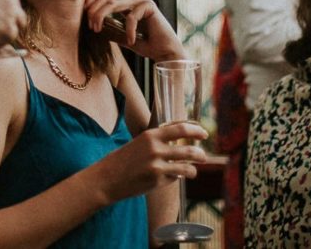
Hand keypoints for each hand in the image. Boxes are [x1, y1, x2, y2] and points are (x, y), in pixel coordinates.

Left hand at [84, 0, 184, 61]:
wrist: (166, 52)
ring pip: (114, 2)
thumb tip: (93, 27)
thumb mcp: (123, 37)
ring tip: (98, 30)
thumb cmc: (146, 45)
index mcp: (126, 3)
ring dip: (101, 16)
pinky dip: (128, 30)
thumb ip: (111, 30)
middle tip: (91, 27)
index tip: (84, 16)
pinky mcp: (149, 6)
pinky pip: (131, 16)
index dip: (92, 0)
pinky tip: (131, 41)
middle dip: (94, 10)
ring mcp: (141, 1)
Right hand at [90, 121, 207, 203]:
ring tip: (194, 170)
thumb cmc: (122, 160)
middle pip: (188, 149)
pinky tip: (175, 177)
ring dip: (194, 169)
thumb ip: (158, 140)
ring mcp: (157, 166)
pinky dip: (178, 177)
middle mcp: (156, 149)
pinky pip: (175, 178)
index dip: (196, 130)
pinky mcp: (157, 181)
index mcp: (151, 135)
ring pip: (186, 167)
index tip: (204, 133)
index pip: (181, 128)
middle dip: (200, 154)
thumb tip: (179, 139)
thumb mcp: (139, 142)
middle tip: (204, 156)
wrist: (107, 178)